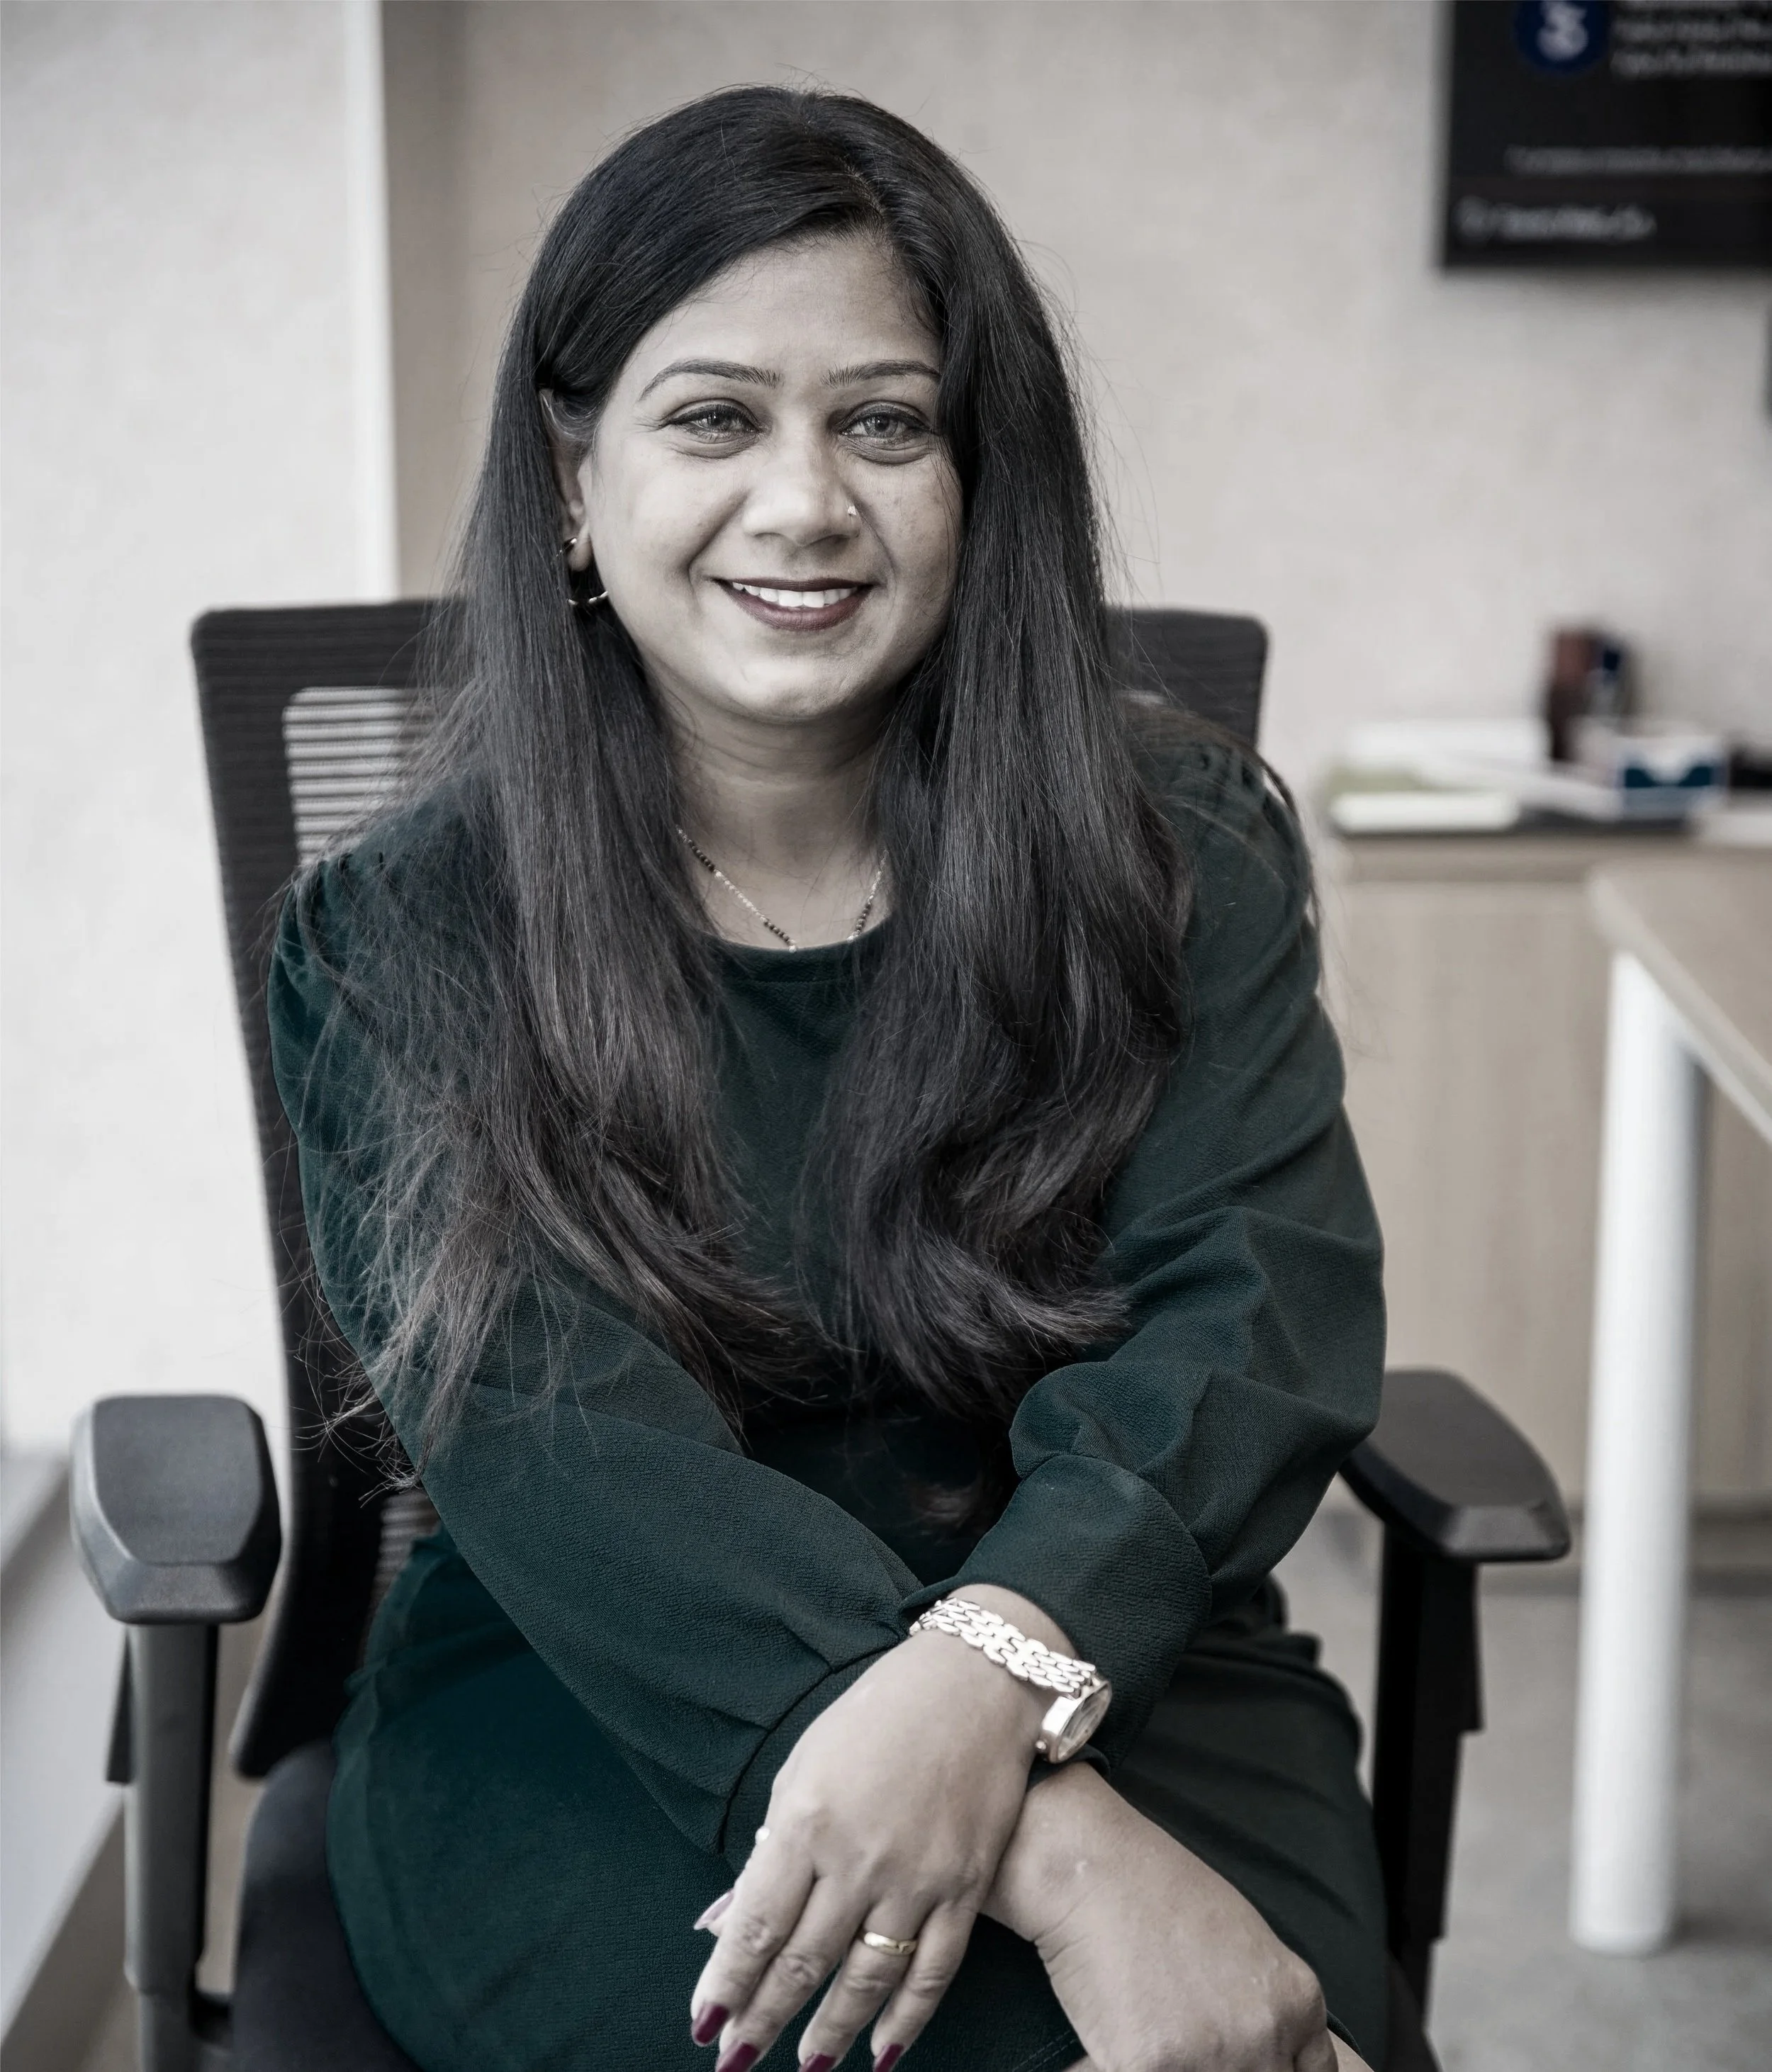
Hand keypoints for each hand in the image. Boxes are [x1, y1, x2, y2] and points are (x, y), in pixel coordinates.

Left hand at [690, 1586, 1071, 2070]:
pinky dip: (906, 2020)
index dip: (728, 1982)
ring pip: (866, 1980)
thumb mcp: (806, 1764)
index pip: (757, 1925)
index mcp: (808, 1819)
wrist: (975, 1680)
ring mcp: (917, 1877)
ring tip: (804, 2066)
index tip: (704, 2022)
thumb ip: (777, 1844)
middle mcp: (858, 1857)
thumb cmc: (878, 1715)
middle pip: (802, 1963)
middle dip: (763, 2019)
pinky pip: (933, 1971)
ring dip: (829, 2032)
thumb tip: (742, 1919)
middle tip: (735, 2060)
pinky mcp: (965, 1885)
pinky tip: (881, 2053)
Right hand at [988, 1766, 1337, 2071]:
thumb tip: (1256, 2044)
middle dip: (1225, 2068)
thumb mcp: (1242, 1938)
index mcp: (1295, 2000)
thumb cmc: (1156, 1886)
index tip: (1247, 2060)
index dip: (1276, 2069)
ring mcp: (1212, 2056)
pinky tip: (1110, 2039)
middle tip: (1188, 2039)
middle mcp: (1265, 2033)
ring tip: (1149, 2035)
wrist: (1090, 1864)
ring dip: (1174, 2069)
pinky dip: (1117, 2065)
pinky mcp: (1151, 2068)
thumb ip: (1262, 2000)